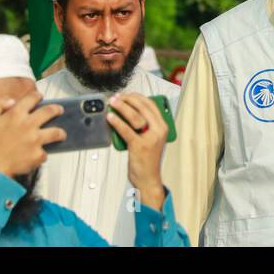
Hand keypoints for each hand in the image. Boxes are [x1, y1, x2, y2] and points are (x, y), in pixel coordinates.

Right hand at [0, 92, 64, 180]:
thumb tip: (11, 100)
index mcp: (16, 114)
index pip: (33, 97)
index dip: (38, 96)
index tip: (39, 98)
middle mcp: (27, 125)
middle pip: (50, 111)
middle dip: (57, 109)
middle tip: (59, 110)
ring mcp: (34, 140)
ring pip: (56, 132)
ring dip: (60, 133)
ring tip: (61, 134)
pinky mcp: (37, 154)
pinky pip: (45, 153)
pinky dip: (42, 154)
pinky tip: (38, 154)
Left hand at [108, 93, 167, 210]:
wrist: (149, 178)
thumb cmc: (148, 158)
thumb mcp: (152, 138)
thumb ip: (146, 125)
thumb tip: (129, 110)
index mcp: (163, 126)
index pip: (151, 104)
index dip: (137, 97)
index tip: (127, 94)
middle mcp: (159, 130)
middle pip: (142, 108)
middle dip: (128, 99)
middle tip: (117, 97)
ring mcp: (149, 138)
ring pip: (134, 117)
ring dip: (122, 107)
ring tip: (112, 103)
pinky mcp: (139, 146)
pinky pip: (126, 130)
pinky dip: (117, 122)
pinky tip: (110, 117)